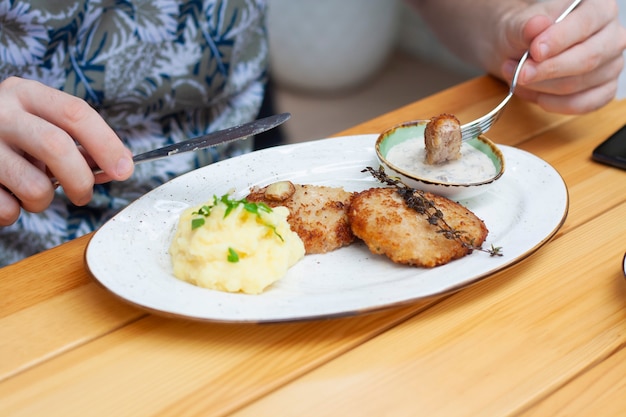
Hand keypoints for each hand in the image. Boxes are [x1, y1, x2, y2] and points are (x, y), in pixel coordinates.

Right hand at [0, 77, 133, 225]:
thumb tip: (121, 164)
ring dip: (43, 201)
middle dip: (81, 180)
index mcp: (26, 94)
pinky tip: (6, 195)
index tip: (125, 170)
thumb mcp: (41, 125)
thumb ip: (79, 142)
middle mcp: (0, 113)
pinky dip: (14, 212)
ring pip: (34, 186)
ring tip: (32, 191)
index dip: (107, 144)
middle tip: (83, 195)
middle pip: (57, 147)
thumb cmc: (11, 138)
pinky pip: (7, 209)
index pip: (76, 113)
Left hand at [500, 0, 625, 113]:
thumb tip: (536, 25)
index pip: (585, 24)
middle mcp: (613, 35)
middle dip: (548, 70)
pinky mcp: (604, 90)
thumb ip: (525, 26)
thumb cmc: (524, 34)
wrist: (520, 51)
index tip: (534, 51)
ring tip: (517, 77)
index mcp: (599, 7)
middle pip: (587, 59)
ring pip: (579, 84)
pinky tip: (535, 94)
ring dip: (542, 87)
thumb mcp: (518, 24)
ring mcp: (611, 64)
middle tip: (520, 73)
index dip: (559, 40)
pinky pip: (582, 104)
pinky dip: (553, 104)